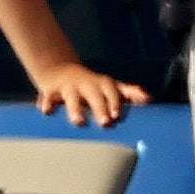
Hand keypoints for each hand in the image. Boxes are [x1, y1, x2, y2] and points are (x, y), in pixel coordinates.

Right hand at [33, 61, 148, 127]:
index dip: (114, 102)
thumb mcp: (110, 86)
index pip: (111, 92)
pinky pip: (48, 98)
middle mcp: (86, 85)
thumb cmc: (92, 85)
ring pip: (72, 98)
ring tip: (79, 121)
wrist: (60, 70)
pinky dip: (46, 103)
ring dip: (75, 110)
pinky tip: (45, 111)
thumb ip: (128, 92)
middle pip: (94, 96)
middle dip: (100, 108)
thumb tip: (149, 98)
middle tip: (106, 123)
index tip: (117, 115)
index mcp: (101, 84)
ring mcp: (69, 88)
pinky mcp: (51, 92)